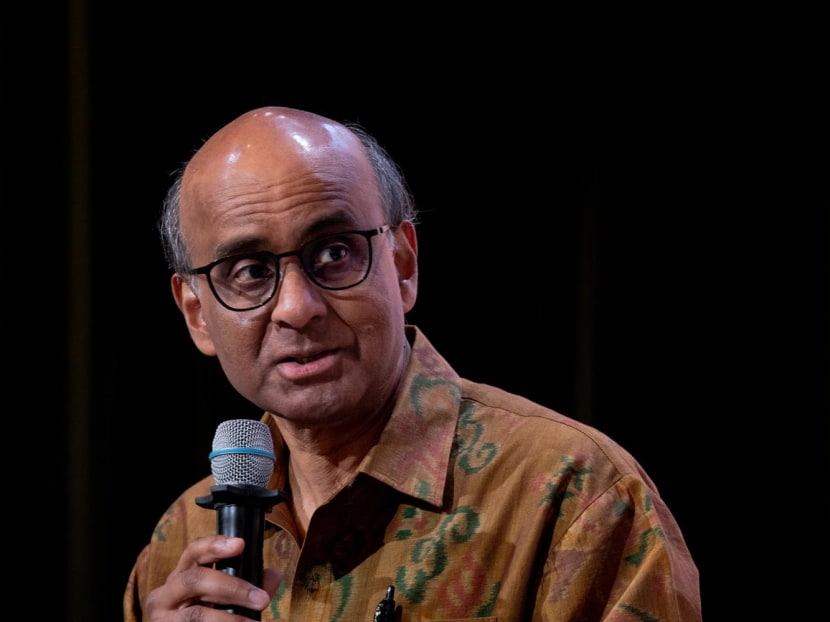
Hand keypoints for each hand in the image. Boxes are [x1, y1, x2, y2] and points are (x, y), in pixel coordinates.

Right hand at [144, 535, 277, 619]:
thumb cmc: (203, 615)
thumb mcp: (221, 598)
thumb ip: (248, 584)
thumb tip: (273, 574)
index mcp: (181, 576)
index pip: (193, 551)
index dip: (215, 544)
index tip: (240, 544)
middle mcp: (166, 594)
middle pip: (194, 580)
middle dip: (232, 588)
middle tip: (262, 599)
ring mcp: (163, 618)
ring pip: (195, 614)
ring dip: (230, 619)